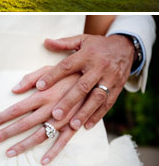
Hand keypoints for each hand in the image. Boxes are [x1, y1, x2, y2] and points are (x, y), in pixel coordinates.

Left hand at [0, 71, 82, 162]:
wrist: (95, 76)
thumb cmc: (69, 71)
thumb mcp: (48, 68)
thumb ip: (30, 78)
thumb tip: (13, 89)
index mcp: (42, 94)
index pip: (17, 108)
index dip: (2, 116)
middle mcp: (49, 109)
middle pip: (23, 124)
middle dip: (6, 133)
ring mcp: (61, 119)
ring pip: (39, 136)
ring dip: (23, 146)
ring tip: (8, 153)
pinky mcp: (73, 125)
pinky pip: (62, 142)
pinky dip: (53, 152)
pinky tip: (43, 162)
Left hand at [11, 31, 135, 155]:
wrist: (126, 47)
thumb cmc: (98, 45)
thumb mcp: (82, 40)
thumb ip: (63, 43)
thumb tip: (45, 42)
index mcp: (87, 54)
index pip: (67, 65)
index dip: (53, 76)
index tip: (39, 86)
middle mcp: (99, 67)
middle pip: (83, 86)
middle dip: (69, 101)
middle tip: (55, 114)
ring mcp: (110, 79)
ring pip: (97, 98)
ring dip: (85, 112)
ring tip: (72, 125)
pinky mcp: (118, 88)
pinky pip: (108, 103)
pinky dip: (98, 115)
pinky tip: (87, 126)